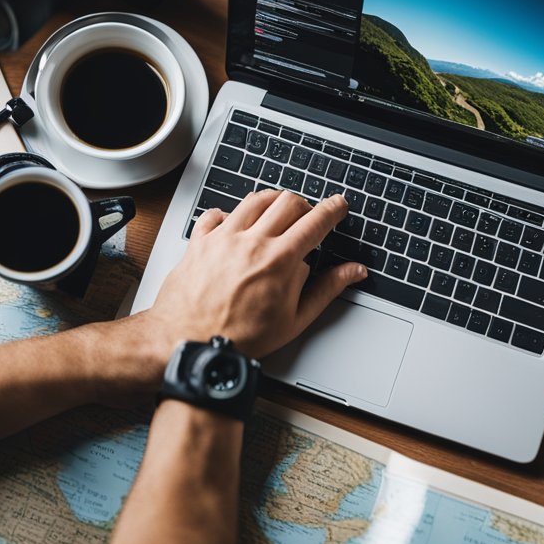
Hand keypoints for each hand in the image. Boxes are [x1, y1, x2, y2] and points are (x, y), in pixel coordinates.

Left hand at [144, 190, 366, 359]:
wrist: (191, 343)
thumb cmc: (241, 338)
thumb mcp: (294, 320)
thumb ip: (327, 289)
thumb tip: (352, 272)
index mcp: (280, 260)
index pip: (315, 221)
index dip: (333, 210)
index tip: (338, 206)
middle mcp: (252, 242)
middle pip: (288, 201)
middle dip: (304, 206)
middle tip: (307, 219)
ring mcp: (223, 238)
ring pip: (255, 199)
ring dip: (272, 202)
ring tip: (276, 217)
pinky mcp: (200, 241)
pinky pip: (216, 213)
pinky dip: (229, 215)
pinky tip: (235, 228)